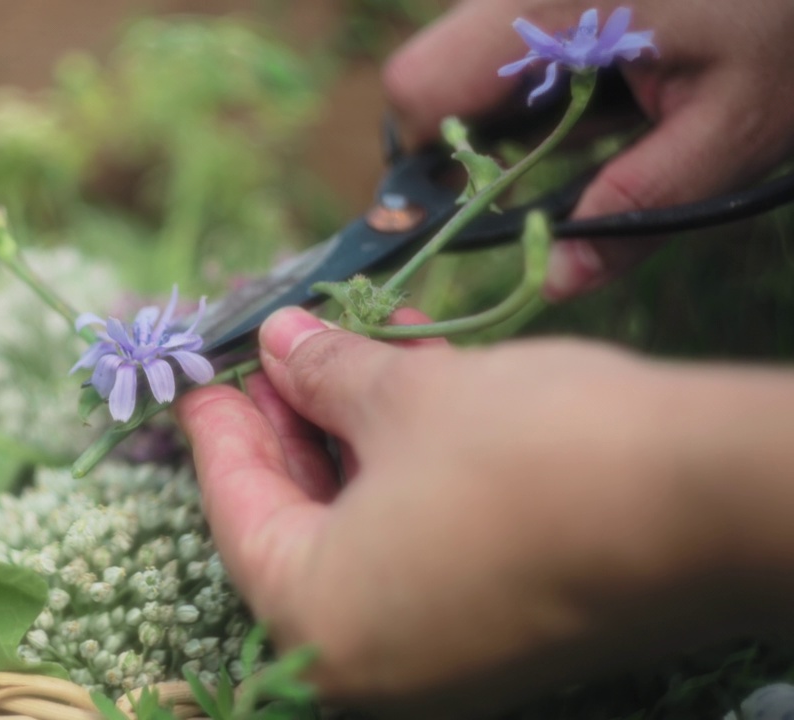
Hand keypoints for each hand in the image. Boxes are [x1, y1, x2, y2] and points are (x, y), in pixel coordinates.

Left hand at [175, 307, 793, 716]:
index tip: (203, 373)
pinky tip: (412, 398)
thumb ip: (325, 375)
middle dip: (288, 429)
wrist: (712, 504)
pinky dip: (402, 478)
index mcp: (317, 624)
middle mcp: (368, 668)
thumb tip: (280, 345)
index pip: (235, 513)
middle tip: (279, 355)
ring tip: (349, 354)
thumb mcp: (408, 394)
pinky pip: (416, 552)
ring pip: (361, 535)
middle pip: (296, 528)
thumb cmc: (529, 451)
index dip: (217, 429)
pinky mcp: (500, 640)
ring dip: (353, 440)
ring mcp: (439, 663)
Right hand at [383, 0, 793, 298]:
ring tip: (609, 106)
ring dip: (518, 101)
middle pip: (435, 71)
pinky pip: (511, 32)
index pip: (419, 88)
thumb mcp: (731, 131)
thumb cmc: (792, 27)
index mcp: (548, 8)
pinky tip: (614, 73)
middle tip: (560, 158)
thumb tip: (553, 283)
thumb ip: (636, 209)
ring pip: (472, 52)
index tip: (481, 198)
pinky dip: (545, 69)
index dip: (431, 155)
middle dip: (481, 131)